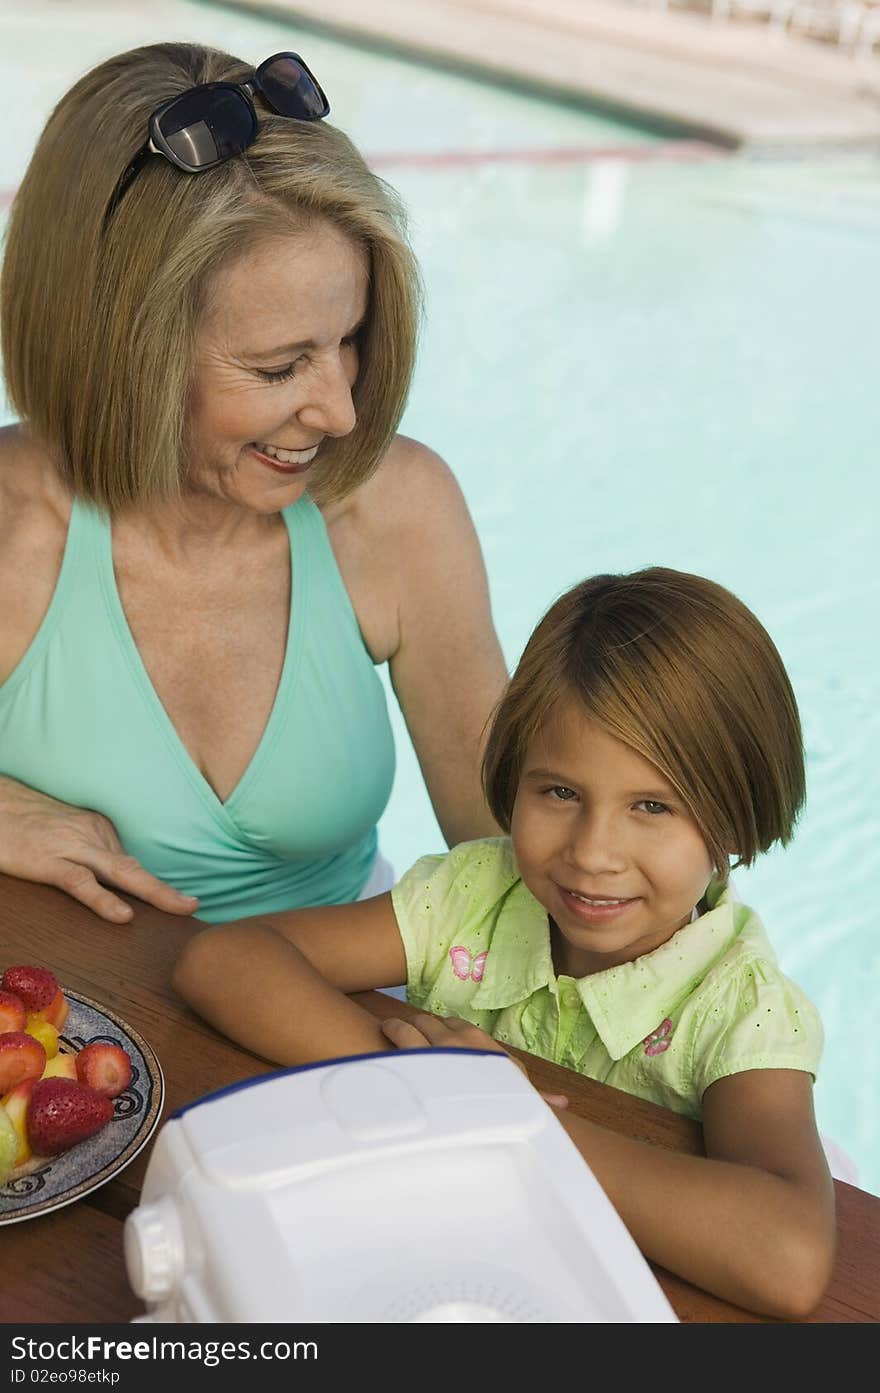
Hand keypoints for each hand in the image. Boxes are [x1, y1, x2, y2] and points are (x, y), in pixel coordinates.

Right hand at [0, 776, 198, 922]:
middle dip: (167, 888)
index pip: (131, 861)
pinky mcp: (48, 862)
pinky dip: (103, 899)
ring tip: (180, 908)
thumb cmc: (27, 825)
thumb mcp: (66, 834)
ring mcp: (71, 848)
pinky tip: (123, 915)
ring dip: (154, 892)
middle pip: (135, 866)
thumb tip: (115, 883)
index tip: (180, 903)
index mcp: (97, 828)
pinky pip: (81, 883)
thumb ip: (91, 853)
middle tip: (194, 906)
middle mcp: (91, 835)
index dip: (156, 886)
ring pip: (120, 873)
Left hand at [380, 1012, 566, 1107]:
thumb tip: (563, 1102)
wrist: (487, 1117)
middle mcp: (460, 1042)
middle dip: (423, 1024)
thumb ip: (540, 1098)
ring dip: (400, 1025)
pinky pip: (399, 1036)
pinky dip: (391, 1033)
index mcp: (485, 1047)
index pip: (461, 1026)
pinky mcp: (415, 1058)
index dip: (448, 1029)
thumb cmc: (508, 1109)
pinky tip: (383, 1035)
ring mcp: (436, 1049)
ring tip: (390, 1027)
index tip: (441, 1033)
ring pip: (413, 1025)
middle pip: (434, 1022)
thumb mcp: (525, 1101)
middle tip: (412, 1028)